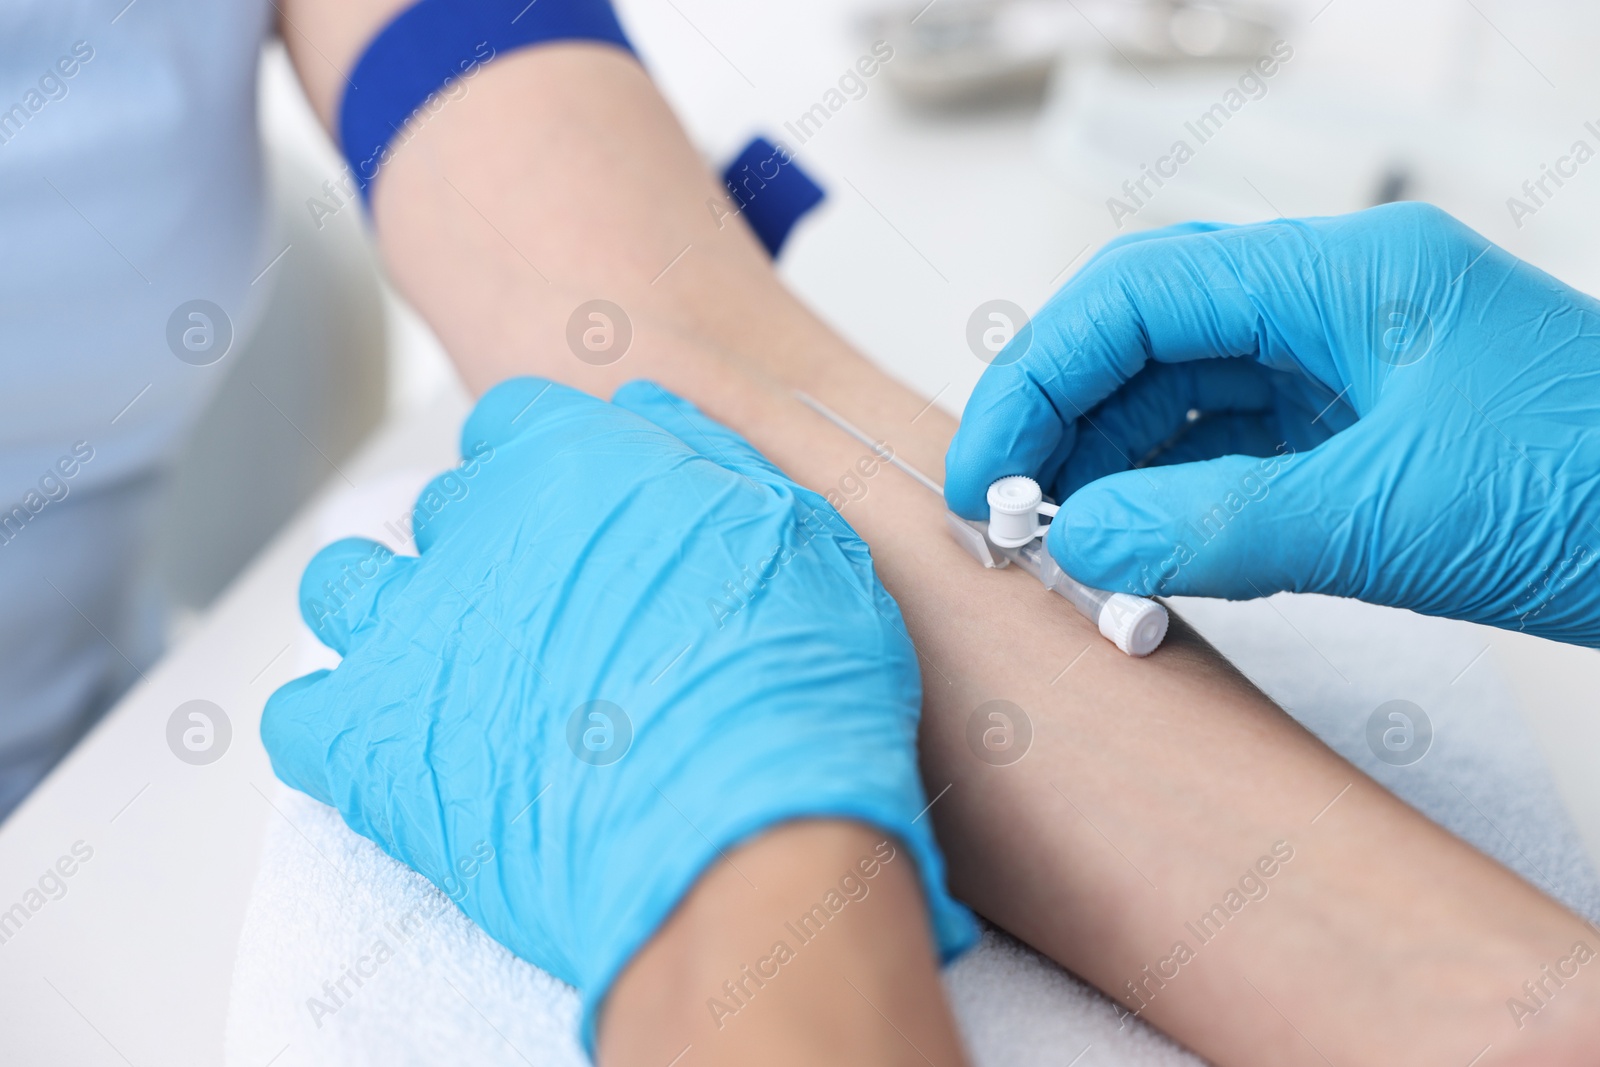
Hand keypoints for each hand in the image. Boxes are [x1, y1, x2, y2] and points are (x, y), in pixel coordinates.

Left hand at [262, 378, 974, 1048]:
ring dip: (387, 617)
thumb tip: (640, 409)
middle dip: (483, 554)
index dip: (543, 474)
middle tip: (544, 626)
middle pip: (443, 511)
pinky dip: (339, 736)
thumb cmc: (790, 696)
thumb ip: (705, 458)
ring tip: (452, 675)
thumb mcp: (795, 537)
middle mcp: (481, 530)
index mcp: (575, 464)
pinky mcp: (371, 746)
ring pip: (345, 586)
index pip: (513, 424)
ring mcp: (415, 635)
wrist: (742, 841)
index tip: (570, 524)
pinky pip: (300, 719)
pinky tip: (407, 762)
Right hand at [945, 203, 1599, 643]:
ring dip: (1108, 465)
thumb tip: (1079, 538)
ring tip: (1062, 546)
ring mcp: (1350, 367)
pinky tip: (1136, 550)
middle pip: (1145, 334)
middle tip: (1003, 513)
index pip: (1135, 298)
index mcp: (1342, 275)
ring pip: (1183, 393)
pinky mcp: (1363, 434)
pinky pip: (1233, 449)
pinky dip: (1170, 498)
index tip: (982, 478)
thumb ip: (1215, 527)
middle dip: (1057, 418)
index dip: (1033, 384)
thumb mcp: (1390, 516)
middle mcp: (1335, 304)